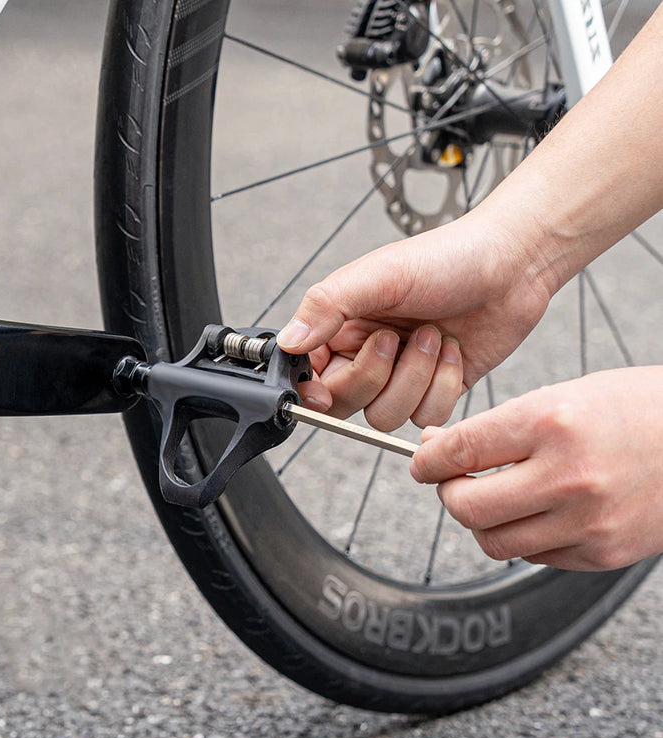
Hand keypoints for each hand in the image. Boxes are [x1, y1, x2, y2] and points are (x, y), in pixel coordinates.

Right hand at [277, 214, 553, 430]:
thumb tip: (287, 341)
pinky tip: (453, 351)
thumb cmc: (448, 257)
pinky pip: (425, 416)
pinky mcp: (435, 390)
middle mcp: (365, 356)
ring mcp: (401, 377)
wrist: (513, 263)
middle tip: (394, 338)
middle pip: (345, 405)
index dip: (313, 389)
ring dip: (414, 378)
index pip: (307, 378)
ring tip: (433, 336)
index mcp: (341, 328)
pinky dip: (442, 385)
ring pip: (385, 416)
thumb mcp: (379, 274)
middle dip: (374, 376)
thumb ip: (326, 306)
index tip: (325, 384)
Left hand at [410, 367, 662, 569]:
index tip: (424, 460)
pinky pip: (533, 556)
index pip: (458, 451)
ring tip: (498, 496)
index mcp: (554, 422)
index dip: (428, 459)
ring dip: (483, 521)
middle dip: (450, 493)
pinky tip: (542, 511)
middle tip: (456, 481)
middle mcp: (568, 476)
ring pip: (493, 541)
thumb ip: (500, 427)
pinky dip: (525, 537)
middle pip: (465, 507)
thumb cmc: (638, 409)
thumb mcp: (568, 395)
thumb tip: (434, 449)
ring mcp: (587, 521)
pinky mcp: (601, 553)